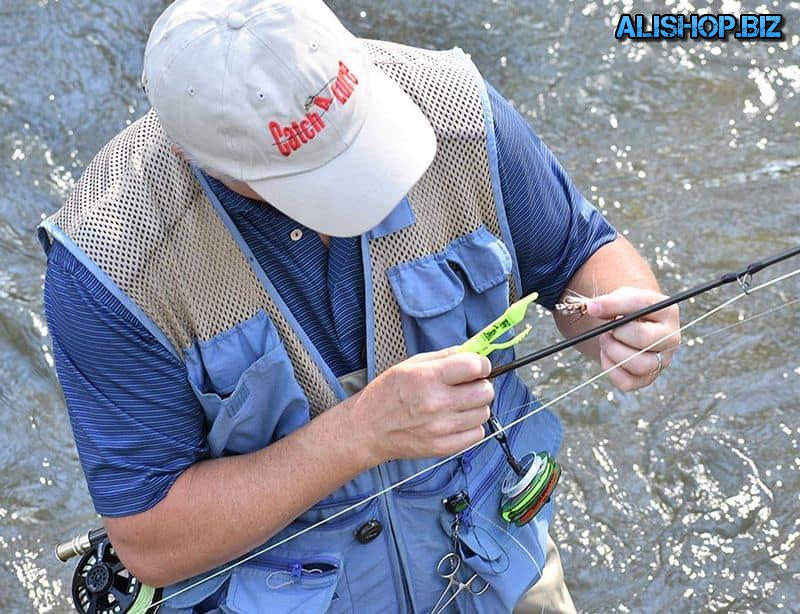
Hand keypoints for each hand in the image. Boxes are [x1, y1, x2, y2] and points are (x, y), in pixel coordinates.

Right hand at [352, 347, 493, 463]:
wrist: (368, 429)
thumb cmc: (387, 394)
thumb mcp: (410, 365)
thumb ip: (444, 357)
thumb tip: (473, 351)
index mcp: (427, 378)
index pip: (475, 367)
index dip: (481, 364)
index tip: (477, 366)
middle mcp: (437, 403)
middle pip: (485, 391)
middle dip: (480, 384)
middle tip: (467, 385)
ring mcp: (442, 428)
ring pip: (484, 412)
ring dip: (476, 406)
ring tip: (458, 404)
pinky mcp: (444, 447)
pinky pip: (478, 434)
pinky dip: (471, 426)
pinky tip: (456, 420)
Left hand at [587, 287, 680, 390]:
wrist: (631, 329)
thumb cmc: (627, 312)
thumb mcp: (621, 298)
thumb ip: (609, 301)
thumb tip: (593, 308)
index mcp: (667, 311)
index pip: (642, 305)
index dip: (613, 305)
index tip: (592, 307)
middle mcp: (670, 337)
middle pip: (645, 338)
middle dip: (617, 334)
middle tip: (606, 331)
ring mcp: (662, 361)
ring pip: (640, 365)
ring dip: (614, 352)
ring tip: (607, 342)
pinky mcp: (648, 379)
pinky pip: (627, 382)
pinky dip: (611, 369)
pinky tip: (608, 356)